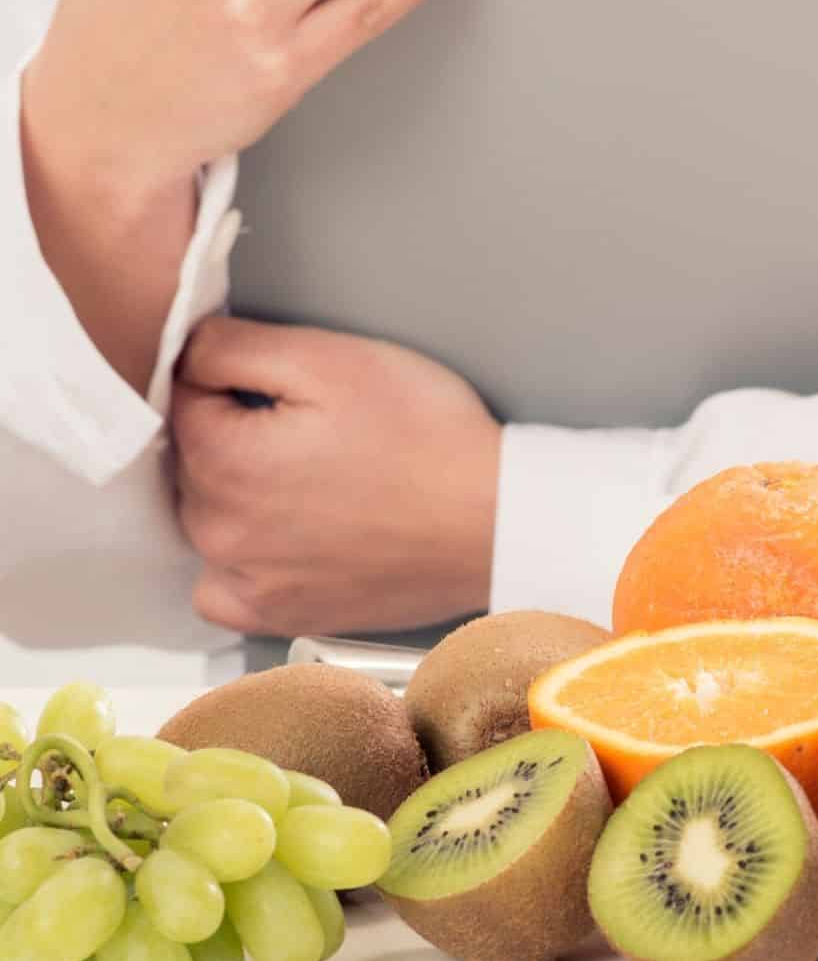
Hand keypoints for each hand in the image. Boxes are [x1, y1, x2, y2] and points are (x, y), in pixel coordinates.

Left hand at [171, 317, 500, 636]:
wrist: (493, 520)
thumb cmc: (425, 434)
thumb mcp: (329, 358)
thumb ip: (232, 347)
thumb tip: (181, 350)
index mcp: (222, 456)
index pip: (181, 396)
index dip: (228, 376)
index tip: (282, 382)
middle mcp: (218, 528)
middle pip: (189, 459)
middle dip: (229, 432)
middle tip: (307, 424)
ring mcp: (248, 579)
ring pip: (204, 516)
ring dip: (233, 490)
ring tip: (308, 476)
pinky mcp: (279, 613)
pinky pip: (219, 588)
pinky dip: (235, 560)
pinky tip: (278, 536)